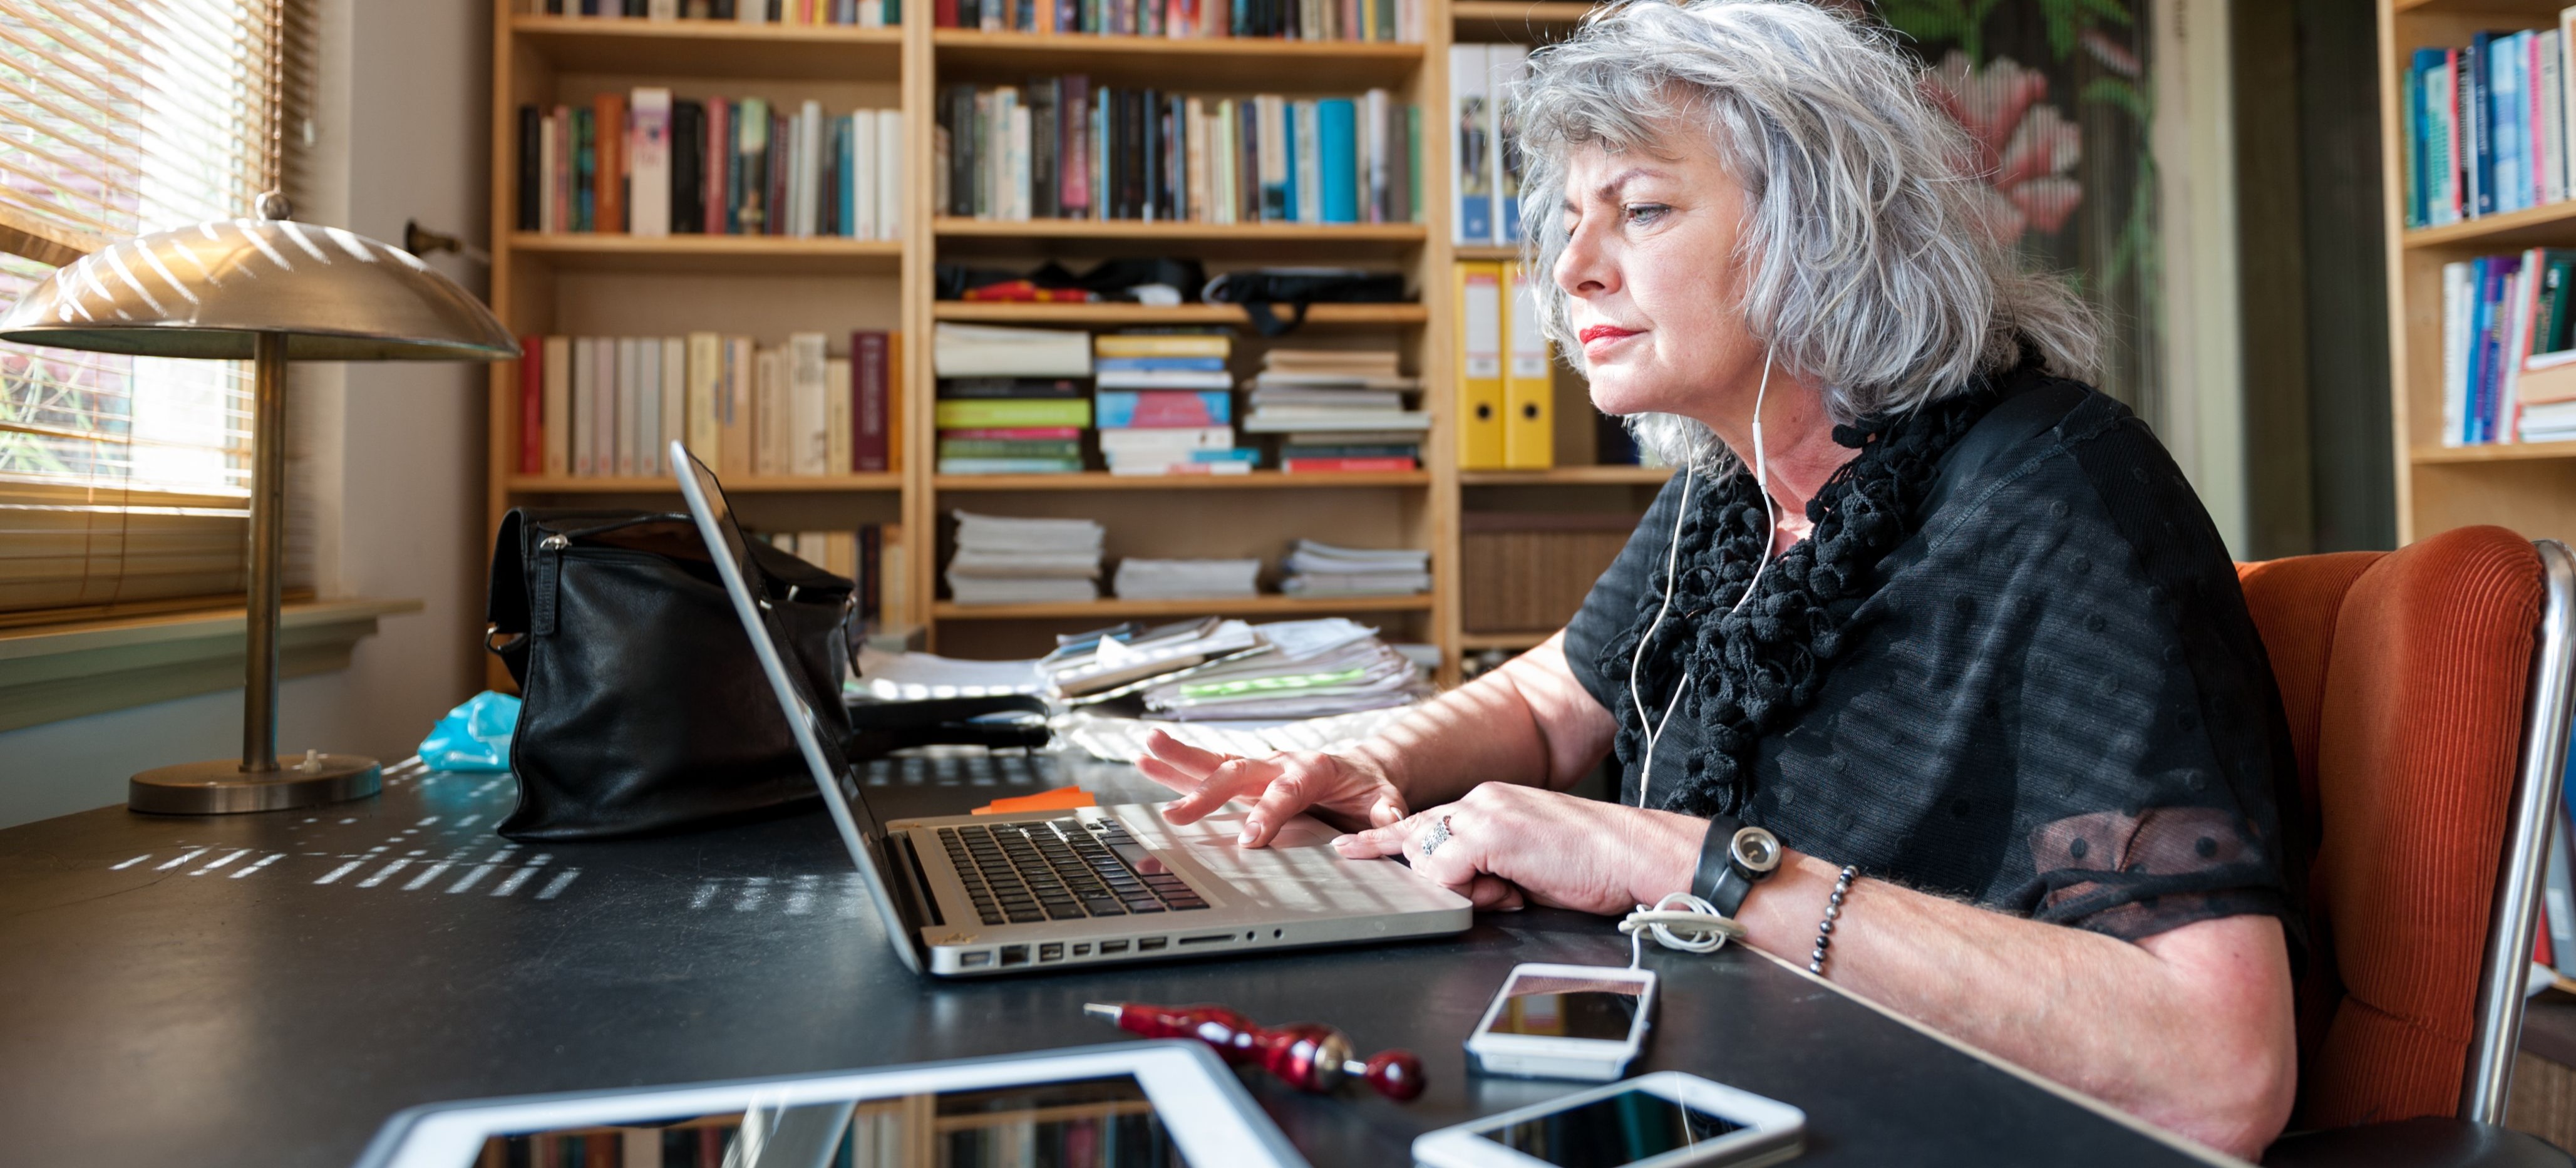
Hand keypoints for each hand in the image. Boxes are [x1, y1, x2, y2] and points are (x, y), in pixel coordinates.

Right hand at [1135, 730, 1406, 846]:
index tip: (1250, 839)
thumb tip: (1388, 818)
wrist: (1363, 771)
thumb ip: (1385, 811)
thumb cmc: (1370, 790)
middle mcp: (1280, 763)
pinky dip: (1178, 770)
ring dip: (1180, 760)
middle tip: (1177, 814)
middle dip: (1207, 792)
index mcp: (1314, 768)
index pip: (1287, 790)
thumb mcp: (1385, 800)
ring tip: (1145, 750)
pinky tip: (1147, 763)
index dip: (1269, 813)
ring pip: (1216, 763)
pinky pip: (1209, 771)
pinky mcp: (1246, 779)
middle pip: (1239, 772)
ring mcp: (1260, 769)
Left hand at [1332, 784, 1704, 915]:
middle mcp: (1481, 800)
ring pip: (1430, 859)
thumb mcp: (1528, 866)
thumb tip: (1471, 890)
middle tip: (1405, 872)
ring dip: (1465, 888)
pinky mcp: (1490, 832)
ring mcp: (1483, 813)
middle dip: (1412, 866)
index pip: (1427, 821)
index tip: (1352, 847)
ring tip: (1512, 889)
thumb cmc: (1593, 865)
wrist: (1634, 854)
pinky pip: (1447, 871)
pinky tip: (1510, 888)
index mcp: (1491, 803)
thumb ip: (1490, 869)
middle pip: (1418, 837)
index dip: (1387, 840)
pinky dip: (1472, 890)